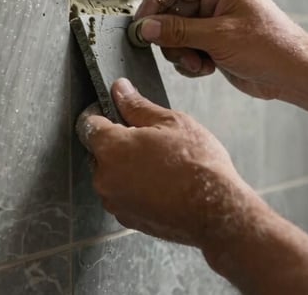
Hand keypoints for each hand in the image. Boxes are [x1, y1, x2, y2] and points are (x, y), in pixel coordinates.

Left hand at [76, 78, 261, 249]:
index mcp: (112, 148)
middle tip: (148, 140)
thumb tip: (120, 89)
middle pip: (98, 151)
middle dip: (116, 143)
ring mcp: (115, 201)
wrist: (219, 212)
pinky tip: (160, 183)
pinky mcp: (127, 218)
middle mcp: (105, 177)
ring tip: (159, 164)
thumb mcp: (171, 122)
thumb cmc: (198, 165)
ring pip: (111, 174)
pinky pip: (123, 195)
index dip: (100, 114)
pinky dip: (134, 188)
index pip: (88, 124)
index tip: (114, 113)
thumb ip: (137, 106)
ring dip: (125, 167)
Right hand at [134, 0, 307, 99]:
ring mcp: (215, 22)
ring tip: (198, 63)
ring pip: (177, 34)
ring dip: (181, 52)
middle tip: (176, 52)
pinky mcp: (215, 42)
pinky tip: (205, 68)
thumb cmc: (271, 47)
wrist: (294, 75)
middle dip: (171, 37)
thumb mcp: (219, 37)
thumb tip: (147, 27)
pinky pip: (187, 48)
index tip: (142, 24)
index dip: (155, 3)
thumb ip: (179, 31)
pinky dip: (190, 61)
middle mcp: (217, 0)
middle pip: (173, 12)